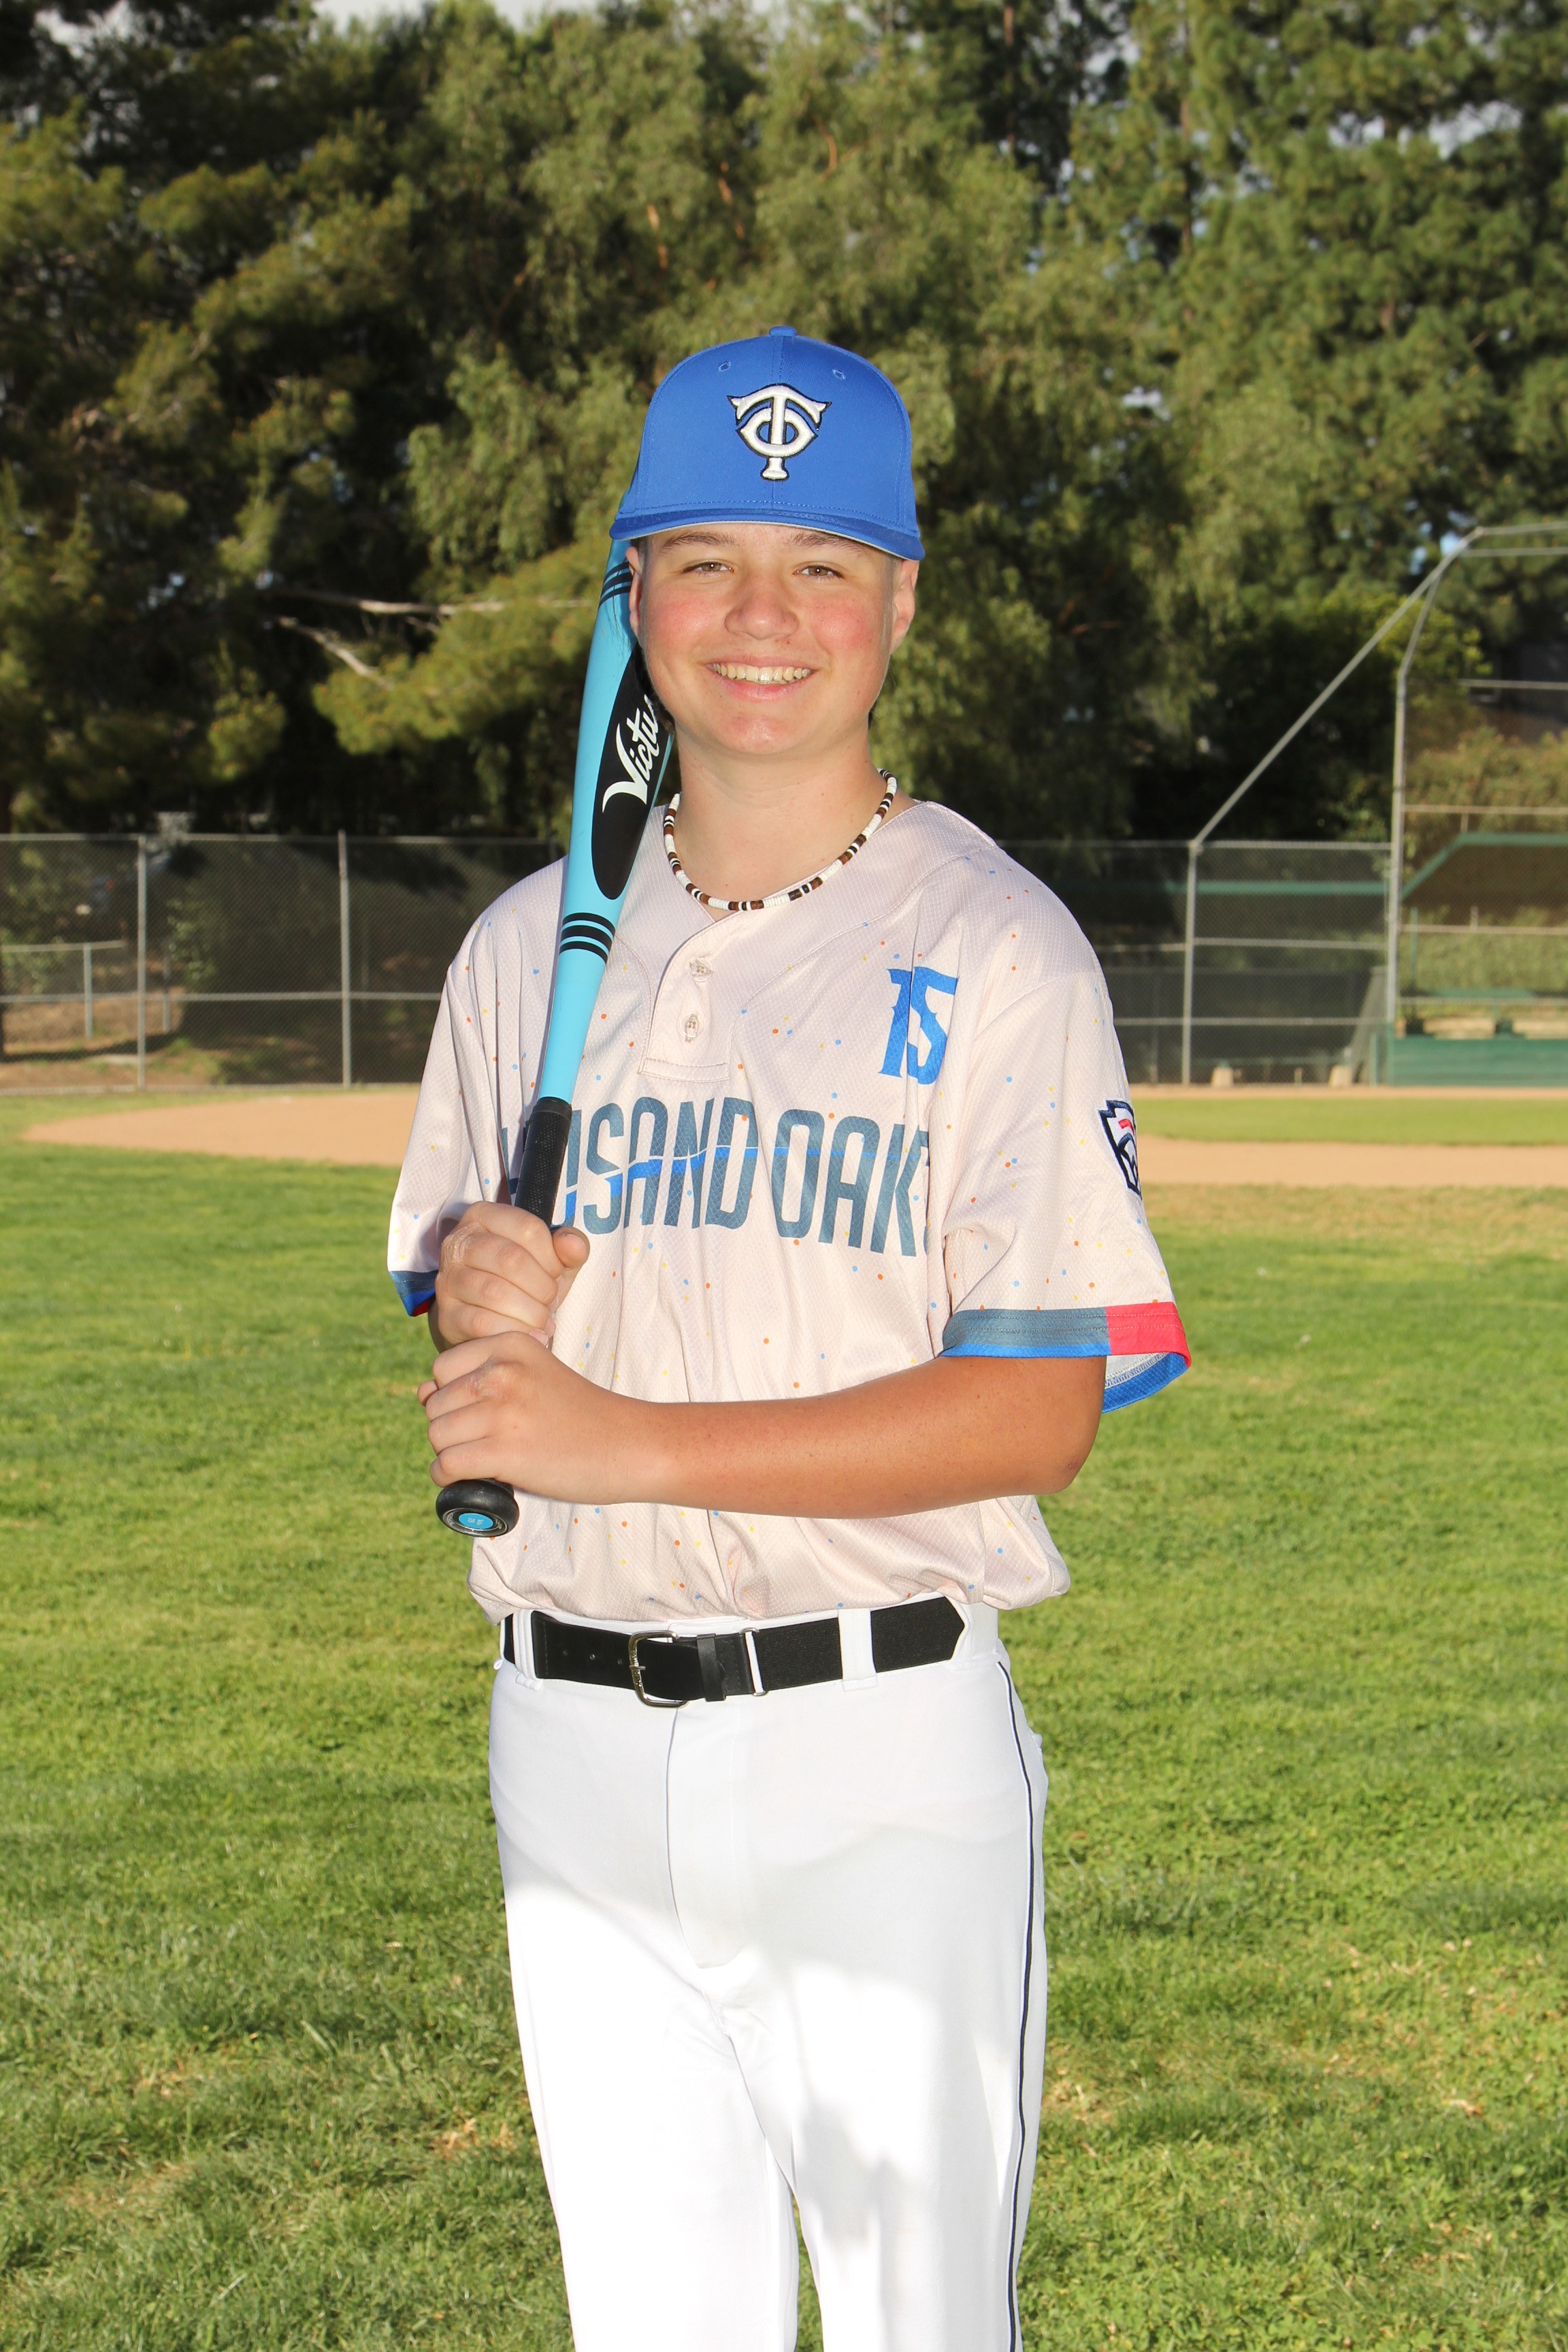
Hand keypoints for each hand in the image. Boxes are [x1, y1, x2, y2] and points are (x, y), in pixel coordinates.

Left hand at [420, 1331, 648, 1502]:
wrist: (629, 1445)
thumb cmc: (580, 1416)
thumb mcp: (534, 1378)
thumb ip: (479, 1379)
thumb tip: (419, 1393)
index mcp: (511, 1345)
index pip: (442, 1369)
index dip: (454, 1397)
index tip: (484, 1414)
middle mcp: (502, 1372)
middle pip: (435, 1405)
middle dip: (451, 1428)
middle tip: (486, 1442)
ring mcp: (503, 1411)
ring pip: (437, 1436)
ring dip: (451, 1454)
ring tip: (483, 1459)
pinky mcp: (505, 1452)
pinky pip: (446, 1465)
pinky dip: (448, 1478)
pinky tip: (472, 1478)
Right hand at [431, 1204, 588, 1347]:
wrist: (492, 1324)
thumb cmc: (526, 1283)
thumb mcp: (553, 1262)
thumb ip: (570, 1248)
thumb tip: (573, 1244)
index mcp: (484, 1216)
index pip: (528, 1228)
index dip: (552, 1257)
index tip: (556, 1275)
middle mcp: (459, 1242)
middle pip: (510, 1259)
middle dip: (542, 1287)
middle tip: (551, 1302)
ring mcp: (448, 1279)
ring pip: (495, 1292)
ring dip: (530, 1312)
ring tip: (543, 1320)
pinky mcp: (446, 1314)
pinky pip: (482, 1322)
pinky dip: (514, 1332)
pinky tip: (530, 1336)